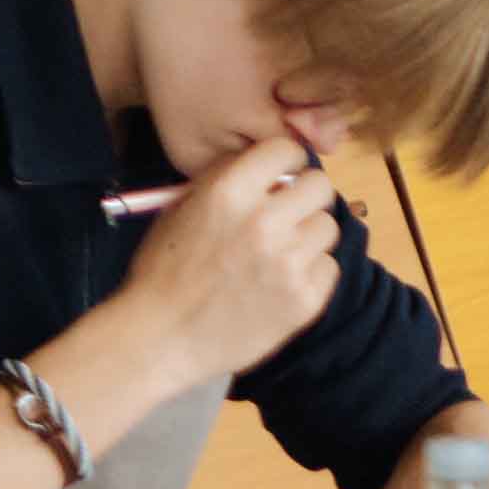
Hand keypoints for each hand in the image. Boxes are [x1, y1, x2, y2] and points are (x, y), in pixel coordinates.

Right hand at [112, 145, 342, 383]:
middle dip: (303, 197)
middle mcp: (266, 221)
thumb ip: (226, 182)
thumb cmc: (163, 271)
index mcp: (230, 192)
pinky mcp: (306, 299)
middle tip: (286, 216)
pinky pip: (328, 267)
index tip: (280, 177)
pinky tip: (281, 283)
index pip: (287, 150)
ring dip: (308, 236)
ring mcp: (290, 262)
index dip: (284, 163)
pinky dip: (310, 273)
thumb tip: (269, 167)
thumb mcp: (182, 210)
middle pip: (320, 186)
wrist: (159, 338)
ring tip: (279, 254)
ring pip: (328, 227)